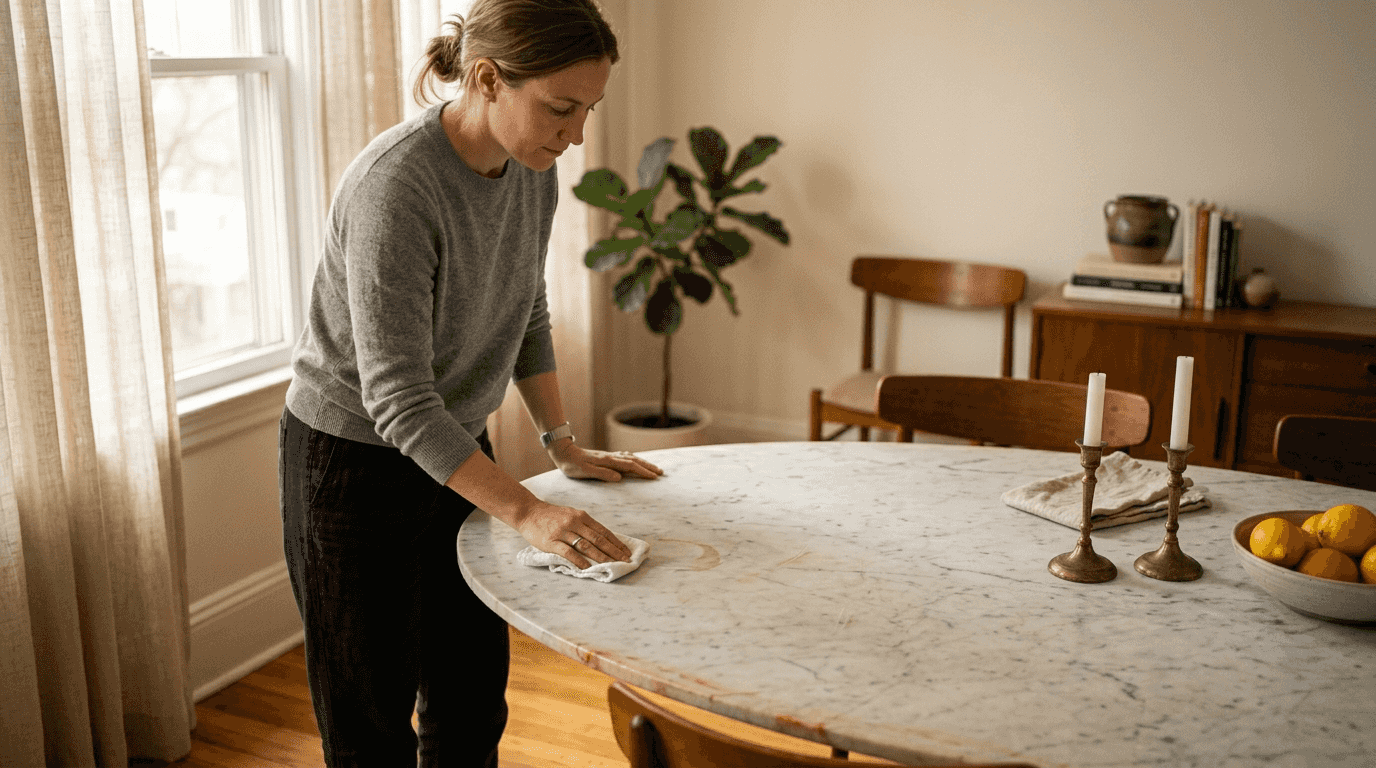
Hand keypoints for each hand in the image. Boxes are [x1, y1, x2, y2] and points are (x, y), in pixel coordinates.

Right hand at [515, 501, 632, 567]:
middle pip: (598, 539)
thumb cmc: (551, 515)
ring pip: (585, 545)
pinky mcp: (551, 541)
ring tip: (611, 565)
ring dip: (600, 556)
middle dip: (613, 551)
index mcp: (581, 516)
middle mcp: (574, 522)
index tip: (626, 552)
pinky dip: (578, 560)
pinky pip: (567, 552)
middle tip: (625, 561)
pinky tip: (587, 567)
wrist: (528, 511)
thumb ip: (584, 525)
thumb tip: (602, 539)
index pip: (603, 531)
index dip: (616, 542)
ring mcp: (563, 531)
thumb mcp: (570, 514)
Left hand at [548, 441, 662, 481]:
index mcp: (608, 462)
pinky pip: (625, 457)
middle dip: (648, 467)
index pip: (630, 466)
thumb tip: (619, 478)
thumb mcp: (585, 472)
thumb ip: (602, 474)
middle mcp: (611, 457)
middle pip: (634, 461)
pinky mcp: (606, 457)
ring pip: (631, 458)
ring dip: (643, 463)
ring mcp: (609, 456)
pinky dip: (634, 459)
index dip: (643, 472)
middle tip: (660, 473)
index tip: (654, 477)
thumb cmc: (573, 465)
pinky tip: (636, 461)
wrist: (564, 453)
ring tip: (653, 468)